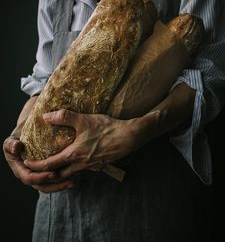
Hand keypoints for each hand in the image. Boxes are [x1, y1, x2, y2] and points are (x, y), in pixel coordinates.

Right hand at [3, 135, 74, 192]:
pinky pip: (55, 181)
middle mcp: (28, 175)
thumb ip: (10, 144)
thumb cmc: (19, 136)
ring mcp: (38, 176)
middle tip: (70, 181)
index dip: (41, 178)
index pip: (29, 178)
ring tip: (74, 182)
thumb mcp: (12, 139)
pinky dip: (64, 180)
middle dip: (56, 185)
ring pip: (50, 186)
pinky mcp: (46, 173)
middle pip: (42, 186)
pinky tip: (76, 176)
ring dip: (62, 185)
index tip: (53, 173)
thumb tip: (16, 146)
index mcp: (19, 170)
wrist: (24, 136)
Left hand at [24, 109, 160, 180]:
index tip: (28, 164)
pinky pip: (83, 170)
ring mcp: (91, 166)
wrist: (128, 137)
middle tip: (40, 169)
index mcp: (74, 154)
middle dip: (47, 174)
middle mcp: (81, 164)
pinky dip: (75, 169)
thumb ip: (64, 117)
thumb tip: (46, 116)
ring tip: (56, 165)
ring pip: (72, 174)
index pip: (50, 164)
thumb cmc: (106, 128)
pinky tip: (77, 160)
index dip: (37, 165)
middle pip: (59, 175)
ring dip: (62, 172)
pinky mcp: (99, 165)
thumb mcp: (84, 120)